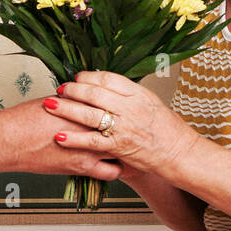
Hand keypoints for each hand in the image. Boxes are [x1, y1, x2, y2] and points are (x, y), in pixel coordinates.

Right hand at [3, 97, 122, 181]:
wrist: (11, 139)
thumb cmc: (27, 119)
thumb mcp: (56, 102)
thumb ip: (76, 103)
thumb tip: (84, 100)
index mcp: (86, 107)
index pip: (115, 106)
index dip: (122, 110)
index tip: (124, 112)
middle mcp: (91, 127)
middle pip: (123, 128)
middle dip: (127, 130)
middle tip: (129, 131)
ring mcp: (89, 148)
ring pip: (121, 151)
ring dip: (122, 150)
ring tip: (121, 149)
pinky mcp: (82, 167)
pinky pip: (110, 172)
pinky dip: (113, 169)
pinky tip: (109, 165)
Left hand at [47, 71, 199, 179]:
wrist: (179, 153)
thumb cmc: (167, 130)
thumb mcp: (151, 103)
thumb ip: (129, 94)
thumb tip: (107, 85)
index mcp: (138, 93)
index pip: (108, 78)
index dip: (89, 77)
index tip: (78, 78)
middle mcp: (130, 107)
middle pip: (94, 93)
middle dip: (72, 89)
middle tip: (60, 88)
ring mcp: (124, 127)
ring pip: (89, 113)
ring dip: (66, 108)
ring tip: (50, 105)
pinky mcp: (119, 147)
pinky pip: (91, 141)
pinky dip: (74, 138)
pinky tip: (60, 136)